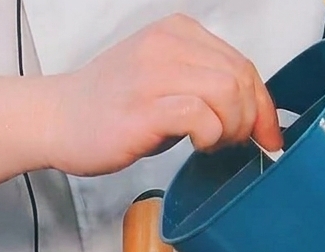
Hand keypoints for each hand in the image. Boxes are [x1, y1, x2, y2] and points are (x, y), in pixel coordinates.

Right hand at [41, 14, 281, 176]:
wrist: (55, 120)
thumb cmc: (107, 108)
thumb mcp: (161, 80)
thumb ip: (202, 86)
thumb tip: (250, 115)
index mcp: (177, 32)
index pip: (242, 63)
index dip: (264, 104)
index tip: (268, 134)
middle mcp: (168, 44)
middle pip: (241, 78)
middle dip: (250, 119)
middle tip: (234, 143)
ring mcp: (155, 73)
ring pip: (227, 93)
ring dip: (231, 128)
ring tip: (212, 144)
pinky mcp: (145, 106)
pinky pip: (201, 116)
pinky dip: (210, 136)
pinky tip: (196, 145)